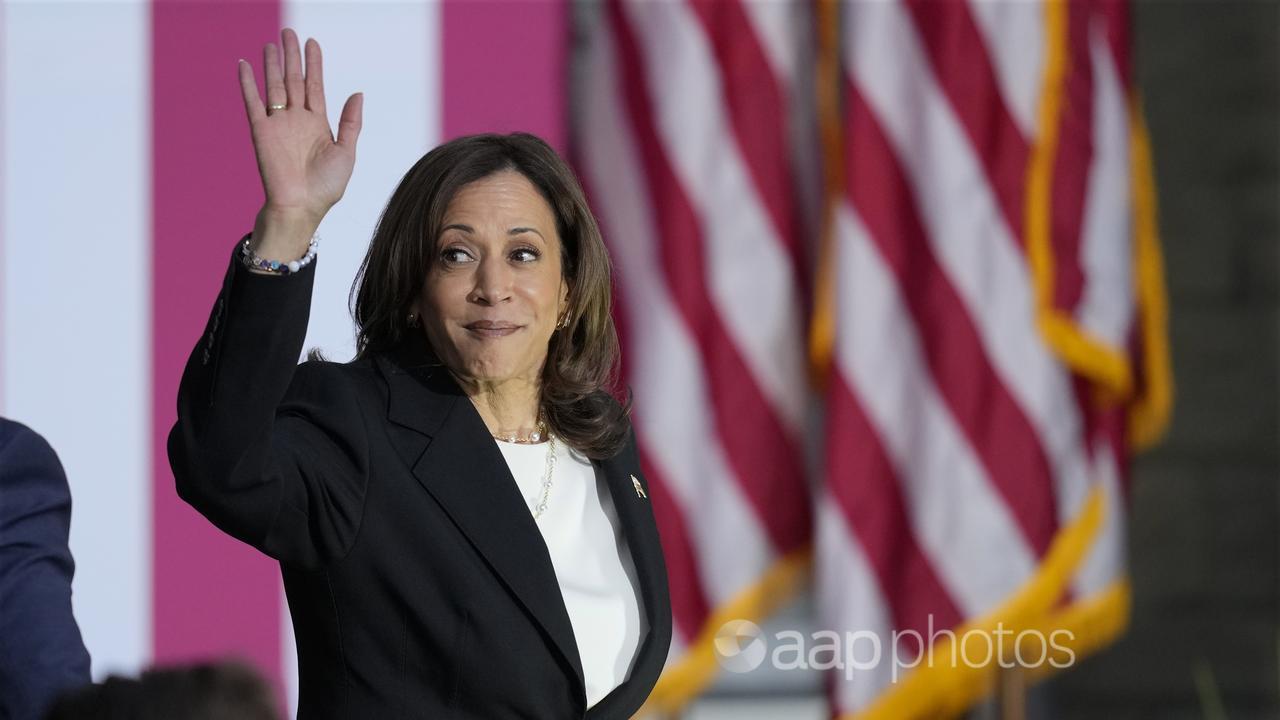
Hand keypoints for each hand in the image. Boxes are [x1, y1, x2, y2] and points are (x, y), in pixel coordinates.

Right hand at [238, 28, 361, 228]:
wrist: (301, 207)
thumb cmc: (326, 187)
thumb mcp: (346, 152)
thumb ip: (351, 122)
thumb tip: (357, 93)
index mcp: (318, 124)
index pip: (315, 86)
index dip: (314, 64)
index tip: (312, 42)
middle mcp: (297, 120)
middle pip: (294, 80)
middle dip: (292, 56)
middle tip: (289, 32)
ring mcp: (278, 124)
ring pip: (274, 85)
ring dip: (273, 64)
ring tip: (272, 43)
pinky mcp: (260, 131)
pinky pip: (253, 102)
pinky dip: (247, 83)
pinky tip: (244, 64)